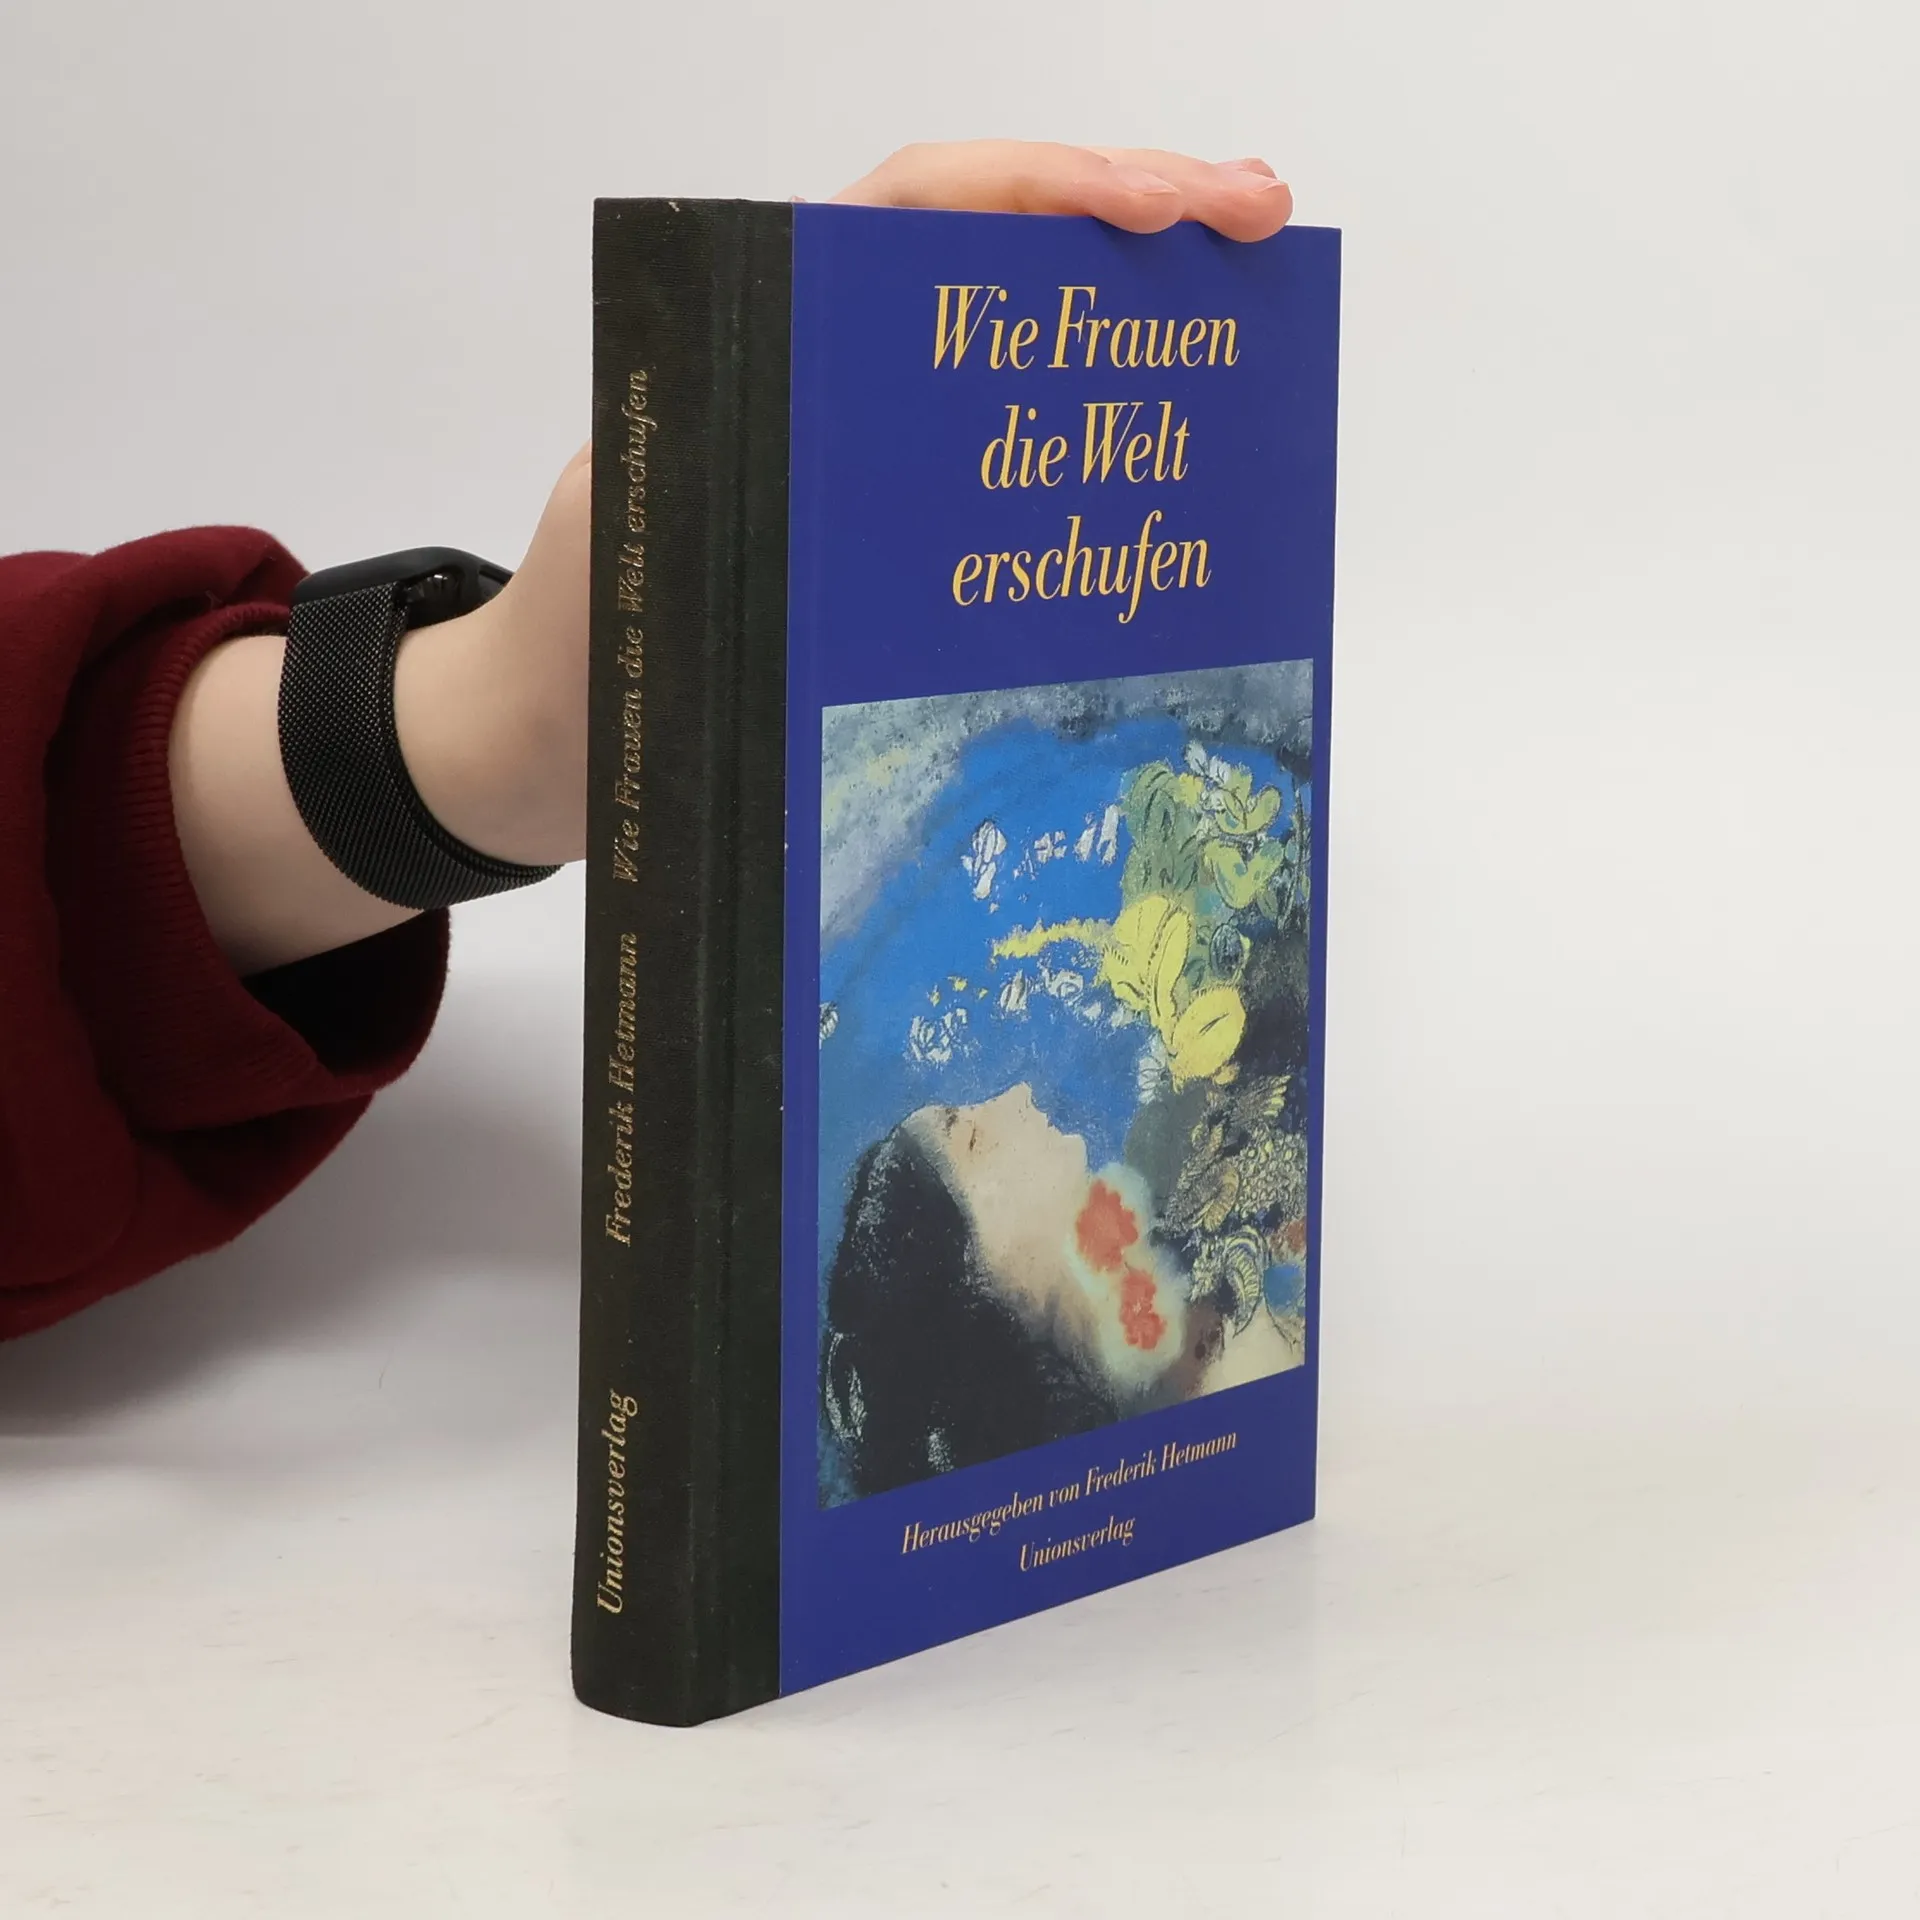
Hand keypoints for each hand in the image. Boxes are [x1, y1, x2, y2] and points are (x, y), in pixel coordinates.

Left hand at [175, 143, 1291, 972]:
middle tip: (1264, 223)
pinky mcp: (884, 531)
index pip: (921, 210)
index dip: (1048, 189)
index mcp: (763, 342)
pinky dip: (1085, 455)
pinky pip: (998, 471)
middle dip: (1136, 222)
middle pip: (993, 257)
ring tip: (1256, 322)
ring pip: (1013, 359)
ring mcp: (865, 452)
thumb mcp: (634, 549)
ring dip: (1131, 330)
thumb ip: (720, 493)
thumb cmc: (573, 651)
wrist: (543, 750)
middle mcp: (827, 375)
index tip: (1165, 209)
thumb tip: (850, 476)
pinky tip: (1169, 480)